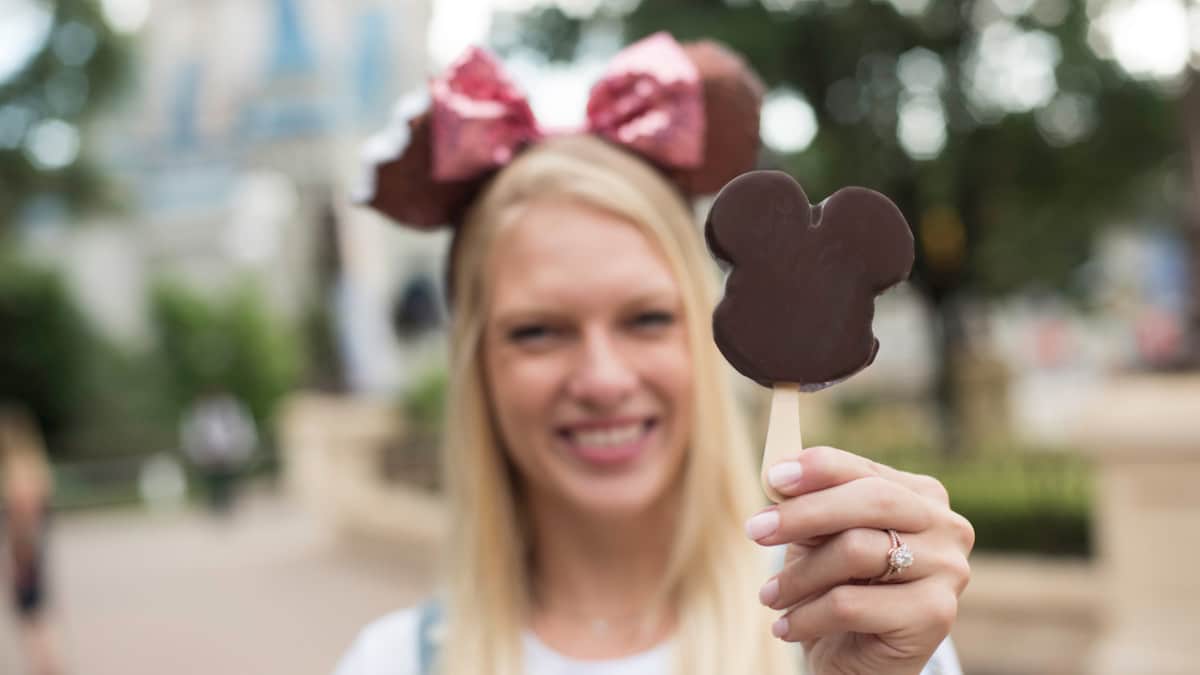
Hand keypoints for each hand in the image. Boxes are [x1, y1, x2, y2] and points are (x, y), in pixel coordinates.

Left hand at [745, 446, 973, 674]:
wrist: (859, 666)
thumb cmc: (837, 590)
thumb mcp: (819, 541)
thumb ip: (808, 505)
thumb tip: (777, 477)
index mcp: (921, 496)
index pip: (865, 470)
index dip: (818, 469)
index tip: (773, 478)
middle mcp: (946, 526)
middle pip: (872, 501)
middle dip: (805, 513)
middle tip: (755, 531)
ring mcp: (948, 569)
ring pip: (857, 551)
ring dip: (798, 576)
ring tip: (770, 596)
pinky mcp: (936, 614)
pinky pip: (851, 604)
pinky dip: (807, 615)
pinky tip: (786, 627)